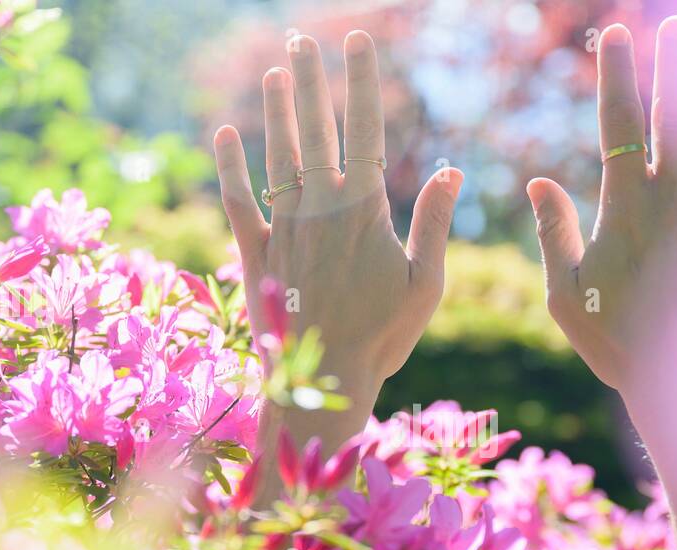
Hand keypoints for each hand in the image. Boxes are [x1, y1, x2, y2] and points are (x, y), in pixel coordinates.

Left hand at [212, 30, 462, 411]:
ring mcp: (284, 229)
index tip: (358, 41)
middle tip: (304, 40)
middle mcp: (320, 209)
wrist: (325, 381)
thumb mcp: (425, 283)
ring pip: (278, 156)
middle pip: (316, 132)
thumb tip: (451, 169)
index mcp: (364, 211)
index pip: (364, 130)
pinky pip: (238, 202)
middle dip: (313, 81)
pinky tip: (225, 134)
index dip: (361, 82)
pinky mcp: (256, 253)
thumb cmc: (384, 336)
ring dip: (276, 112)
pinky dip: (231, 167)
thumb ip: (434, 222)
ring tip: (275, 72)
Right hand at [526, 17, 676, 394]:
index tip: (613, 35)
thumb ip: (553, 234)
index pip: (620, 122)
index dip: (616, 74)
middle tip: (674, 24)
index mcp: (626, 205)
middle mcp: (676, 198)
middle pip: (673, 114)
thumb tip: (539, 182)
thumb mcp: (566, 294)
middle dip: (671, 63)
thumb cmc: (618, 344)